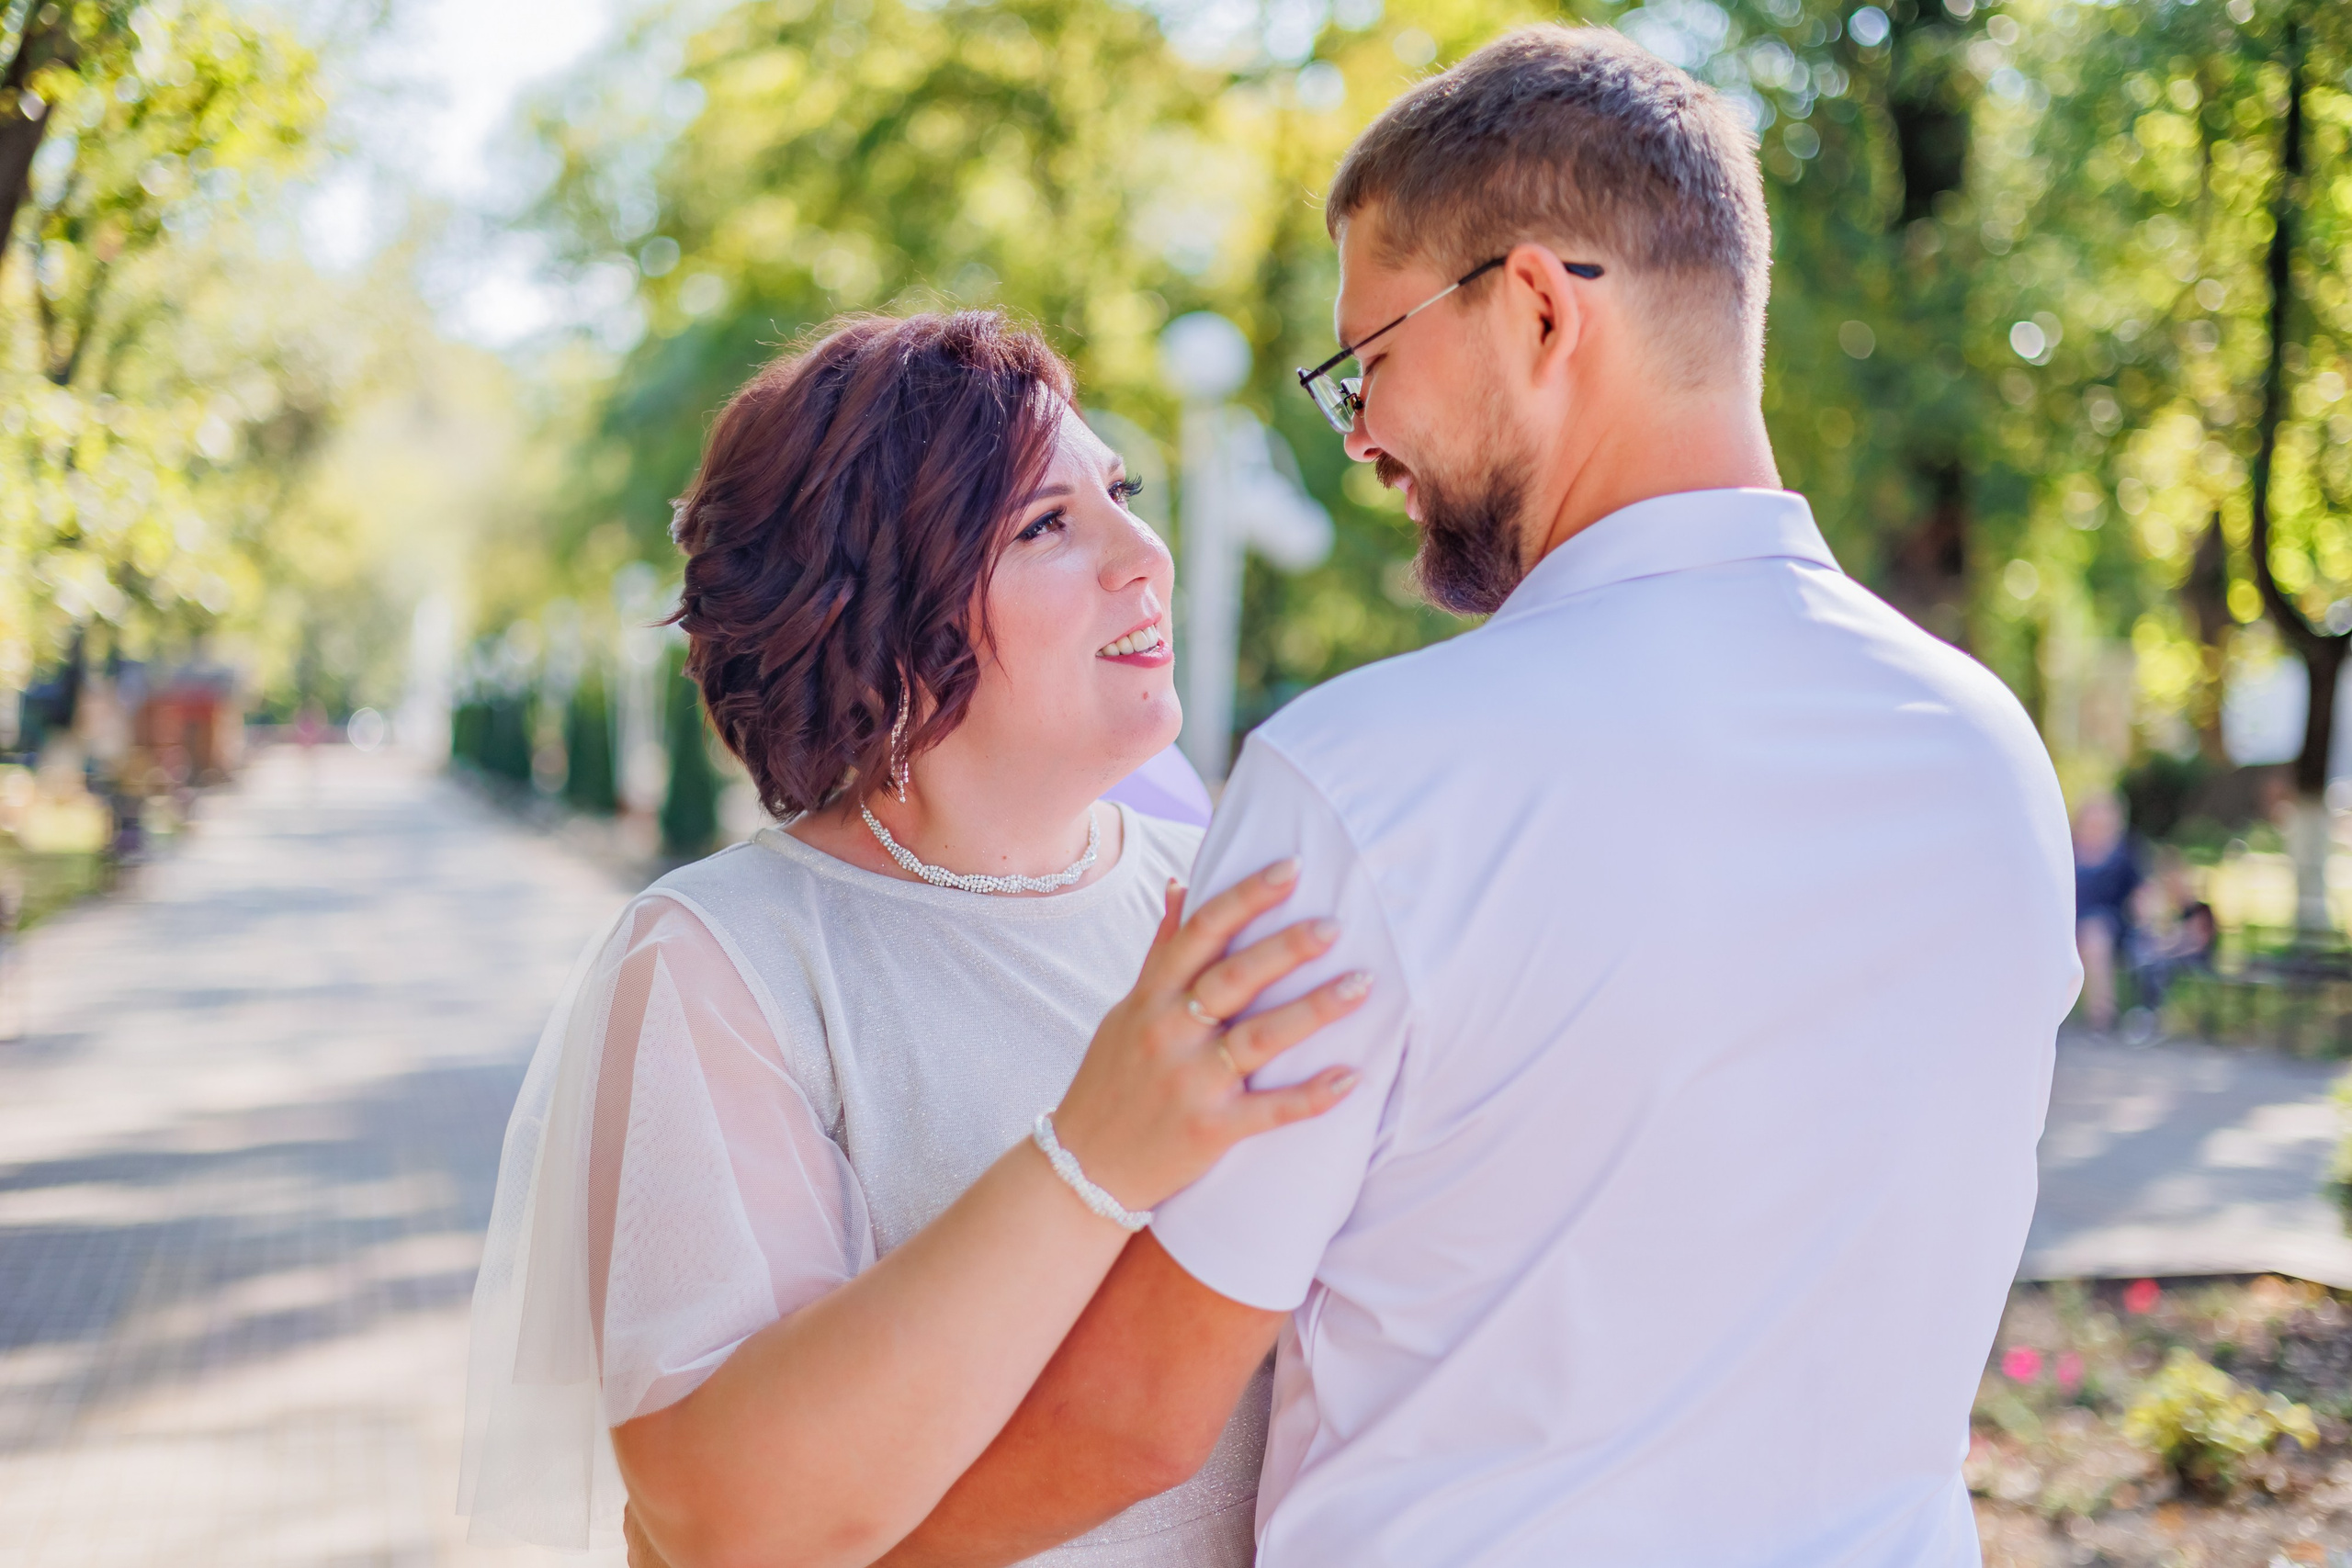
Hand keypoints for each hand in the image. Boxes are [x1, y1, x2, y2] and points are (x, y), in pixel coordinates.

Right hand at [1050, 859, 1368, 1213]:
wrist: (1084, 1167)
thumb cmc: (1113, 1079)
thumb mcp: (1128, 1008)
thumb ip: (1161, 951)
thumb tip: (1181, 885)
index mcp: (1151, 996)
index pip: (1201, 931)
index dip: (1246, 895)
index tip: (1290, 867)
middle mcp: (1168, 1032)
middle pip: (1233, 977)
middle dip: (1285, 948)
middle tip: (1336, 924)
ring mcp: (1189, 1082)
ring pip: (1258, 1038)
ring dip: (1314, 1010)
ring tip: (1362, 985)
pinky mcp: (1210, 1131)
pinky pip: (1268, 1110)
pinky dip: (1312, 1095)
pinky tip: (1353, 1076)